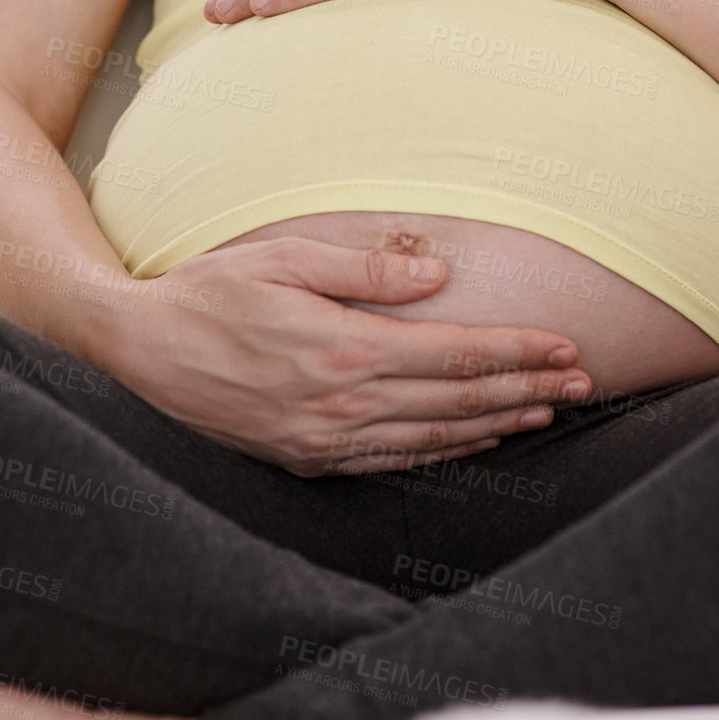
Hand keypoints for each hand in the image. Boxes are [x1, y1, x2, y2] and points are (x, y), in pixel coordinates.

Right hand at [106, 238, 591, 475]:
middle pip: (458, 400)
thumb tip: (439, 274)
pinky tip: (476, 439)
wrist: (136, 354)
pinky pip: (394, 459)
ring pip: (435, 436)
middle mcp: (342, 405)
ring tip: (547, 410)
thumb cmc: (208, 293)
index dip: (517, 351)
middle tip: (582, 381)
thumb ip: (366, 268)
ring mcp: (325, 441)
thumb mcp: (283, 260)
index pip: (455, 355)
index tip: (565, 346)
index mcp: (342, 350)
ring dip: (498, 424)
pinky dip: (445, 450)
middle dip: (527, 387)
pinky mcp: (308, 459)